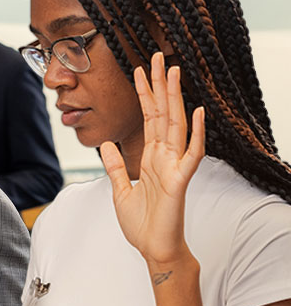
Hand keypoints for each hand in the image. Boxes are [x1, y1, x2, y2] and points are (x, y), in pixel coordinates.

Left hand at [100, 52, 204, 266]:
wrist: (153, 249)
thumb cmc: (141, 223)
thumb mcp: (120, 189)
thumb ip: (115, 166)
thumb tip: (106, 145)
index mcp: (150, 157)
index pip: (148, 118)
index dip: (144, 93)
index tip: (138, 69)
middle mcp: (164, 156)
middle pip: (162, 113)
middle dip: (159, 85)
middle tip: (157, 56)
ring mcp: (174, 167)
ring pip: (176, 125)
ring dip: (175, 98)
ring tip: (174, 72)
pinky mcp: (180, 181)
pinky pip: (192, 154)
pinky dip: (197, 133)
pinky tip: (199, 112)